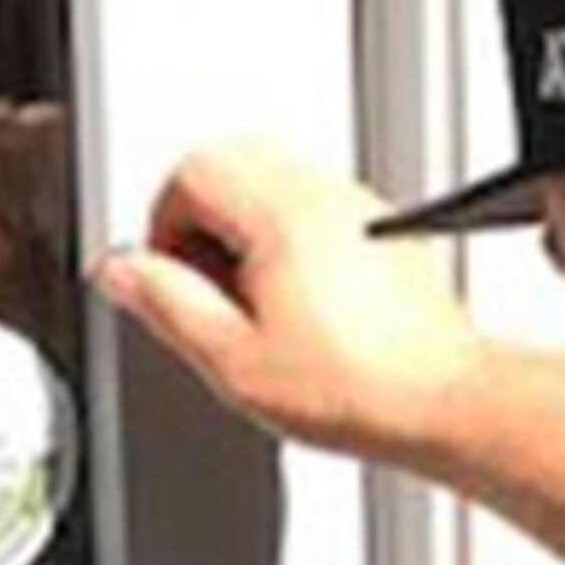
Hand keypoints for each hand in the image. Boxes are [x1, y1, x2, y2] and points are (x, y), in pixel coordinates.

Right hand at [93, 135, 492, 468]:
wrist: (443, 404)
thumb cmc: (357, 388)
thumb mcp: (233, 360)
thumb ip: (166, 305)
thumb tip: (121, 270)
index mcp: (281, 212)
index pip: (193, 170)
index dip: (163, 225)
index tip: (172, 278)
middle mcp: (325, 195)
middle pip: (233, 161)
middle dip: (202, 221)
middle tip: (209, 290)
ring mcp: (361, 209)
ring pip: (274, 181)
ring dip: (245, 231)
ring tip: (256, 308)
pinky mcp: (386, 233)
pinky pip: (317, 209)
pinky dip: (290, 242)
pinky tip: (300, 310)